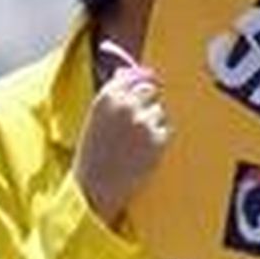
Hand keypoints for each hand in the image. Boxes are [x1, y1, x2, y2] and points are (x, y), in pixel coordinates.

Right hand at [73, 66, 170, 228]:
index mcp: (106, 97)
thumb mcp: (96, 117)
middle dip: (148, 101)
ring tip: (135, 142)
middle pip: (150, 89)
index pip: (134, 75)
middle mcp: (125, 105)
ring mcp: (143, 122)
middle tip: (139, 120)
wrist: (95, 187)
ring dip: (153, 122)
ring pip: (159, 111)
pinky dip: (158, 139)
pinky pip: (165, 130)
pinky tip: (142, 152)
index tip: (150, 81)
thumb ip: (113, 94)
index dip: (143, 79)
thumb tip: (129, 71)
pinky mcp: (158, 139)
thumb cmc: (94, 152)